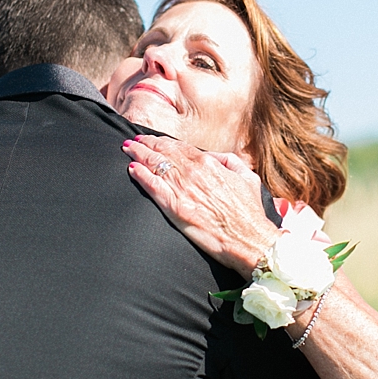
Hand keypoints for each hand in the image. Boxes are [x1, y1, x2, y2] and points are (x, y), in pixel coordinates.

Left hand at [122, 134, 279, 277]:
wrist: (249, 239)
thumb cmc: (250, 212)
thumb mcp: (247, 177)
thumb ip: (229, 160)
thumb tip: (211, 155)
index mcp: (210, 164)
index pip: (180, 147)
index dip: (163, 141)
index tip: (151, 139)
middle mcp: (194, 173)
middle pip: (164, 153)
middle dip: (146, 144)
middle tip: (132, 141)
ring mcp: (183, 190)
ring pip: (156, 166)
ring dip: (139, 155)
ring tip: (127, 149)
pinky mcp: (176, 209)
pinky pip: (154, 187)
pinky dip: (142, 176)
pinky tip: (133, 169)